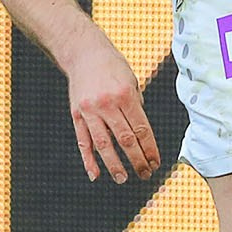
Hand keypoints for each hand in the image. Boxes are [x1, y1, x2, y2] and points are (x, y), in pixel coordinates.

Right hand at [66, 39, 159, 182]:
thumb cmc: (112, 66)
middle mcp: (107, 104)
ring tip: (123, 179)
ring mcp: (89, 110)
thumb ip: (136, 107)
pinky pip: (83, 141)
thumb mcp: (131, 82)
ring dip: (114, 165)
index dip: (149, 149)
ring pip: (103, 144)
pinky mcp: (76, 114)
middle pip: (125, 139)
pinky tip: (95, 174)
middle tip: (145, 174)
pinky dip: (88, 160)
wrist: (84, 52)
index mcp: (125, 95)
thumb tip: (141, 135)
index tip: (155, 163)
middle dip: (137, 160)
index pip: (141, 130)